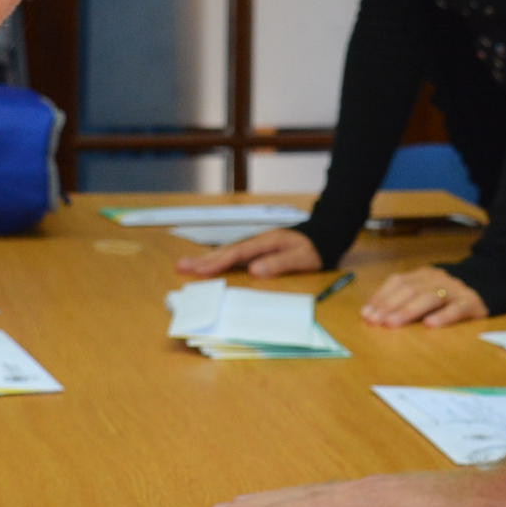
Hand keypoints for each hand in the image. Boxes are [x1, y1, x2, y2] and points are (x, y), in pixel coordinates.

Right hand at [175, 228, 321, 279]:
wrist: (325, 236)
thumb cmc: (315, 248)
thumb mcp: (303, 257)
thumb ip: (280, 263)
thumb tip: (254, 270)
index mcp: (265, 241)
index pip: (237, 253)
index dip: (218, 262)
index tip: (201, 270)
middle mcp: (257, 241)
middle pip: (226, 251)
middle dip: (203, 260)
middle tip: (180, 266)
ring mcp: (256, 245)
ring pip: (227, 253)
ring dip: (207, 259)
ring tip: (186, 265)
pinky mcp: (258, 251)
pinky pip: (233, 256)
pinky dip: (218, 261)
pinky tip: (209, 266)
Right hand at [211, 466, 505, 506]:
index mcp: (370, 499)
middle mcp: (367, 489)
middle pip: (301, 497)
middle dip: (258, 506)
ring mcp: (378, 490)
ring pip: (314, 494)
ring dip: (277, 501)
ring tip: (245, 506)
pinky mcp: (389, 495)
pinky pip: (331, 498)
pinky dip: (304, 502)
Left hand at [362, 264, 486, 327]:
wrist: (489, 285)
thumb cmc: (448, 297)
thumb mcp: (425, 294)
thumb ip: (403, 301)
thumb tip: (371, 315)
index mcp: (423, 275)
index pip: (398, 282)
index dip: (381, 297)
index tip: (366, 314)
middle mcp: (437, 279)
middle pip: (410, 289)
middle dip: (390, 306)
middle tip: (377, 321)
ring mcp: (455, 289)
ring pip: (429, 297)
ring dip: (408, 311)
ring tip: (393, 324)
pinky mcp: (472, 302)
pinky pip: (456, 308)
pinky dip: (443, 316)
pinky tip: (430, 325)